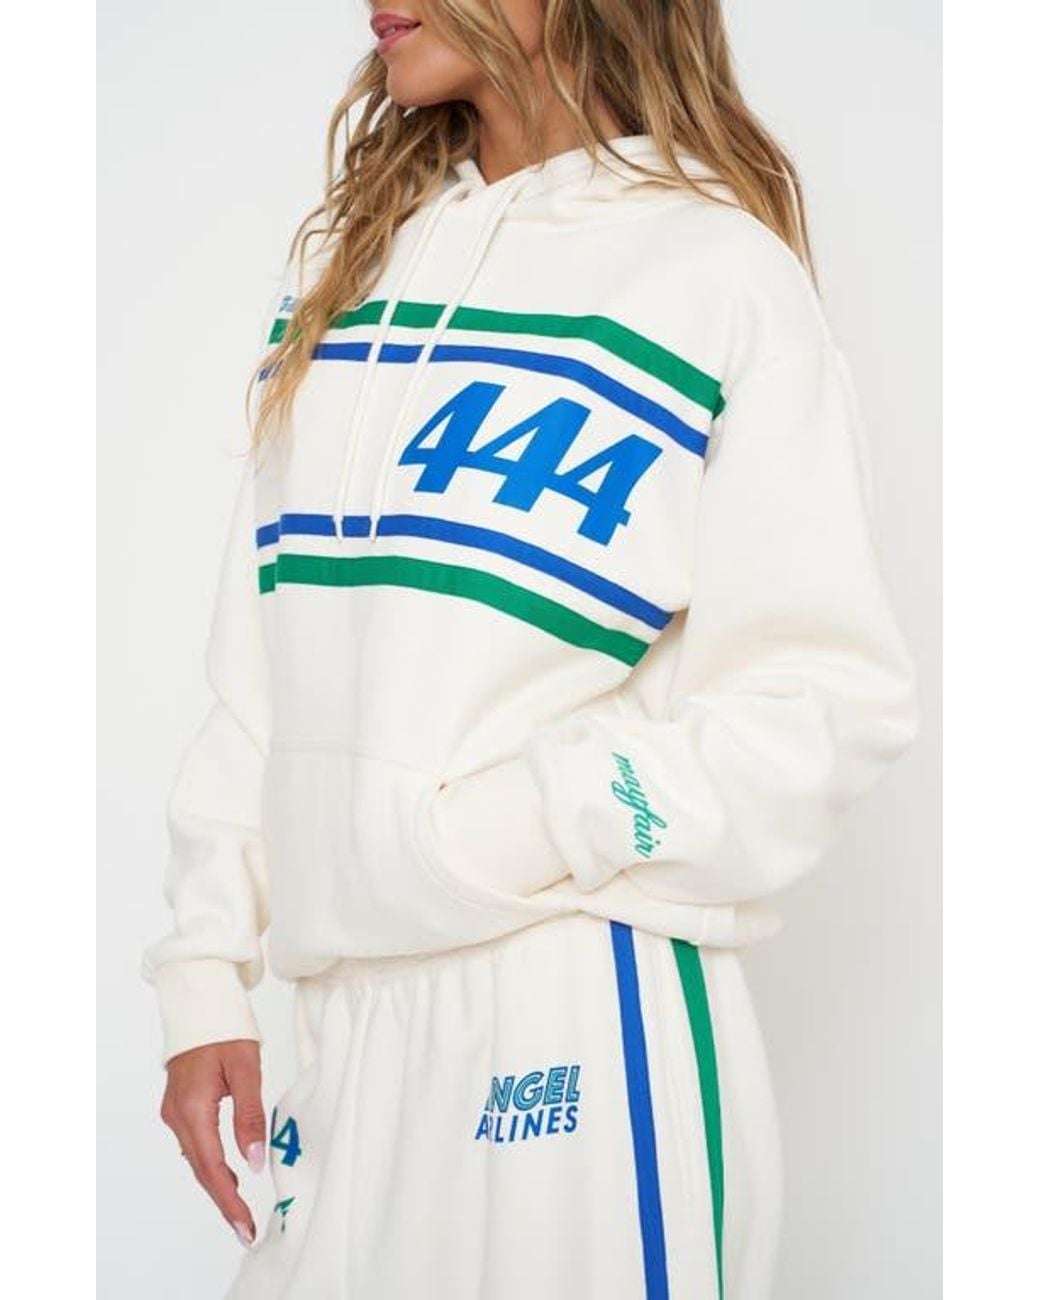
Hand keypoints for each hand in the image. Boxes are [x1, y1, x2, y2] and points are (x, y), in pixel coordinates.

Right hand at [160, 1038, 266, 1246]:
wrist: (200, 1001)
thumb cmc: (227, 1029)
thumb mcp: (246, 1068)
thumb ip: (249, 1116)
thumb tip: (252, 1161)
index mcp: (193, 1108)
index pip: (211, 1167)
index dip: (228, 1200)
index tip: (244, 1226)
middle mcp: (177, 1115)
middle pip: (201, 1169)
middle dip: (223, 1201)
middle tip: (245, 1230)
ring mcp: (174, 1111)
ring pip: (196, 1158)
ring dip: (217, 1182)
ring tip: (240, 1208)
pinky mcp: (178, 1105)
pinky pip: (195, 1143)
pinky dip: (210, 1162)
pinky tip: (227, 1171)